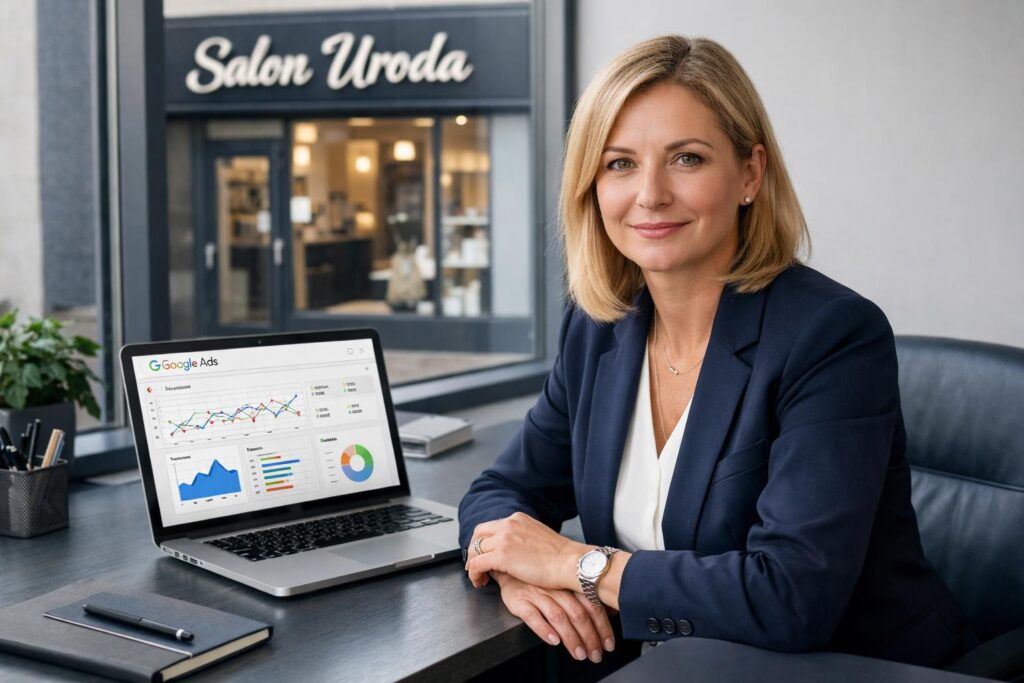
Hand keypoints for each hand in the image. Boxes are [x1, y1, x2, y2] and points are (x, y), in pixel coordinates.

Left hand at [466, 512, 586, 589]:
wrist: (570, 563)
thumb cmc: (561, 557)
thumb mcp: (539, 536)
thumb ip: (524, 538)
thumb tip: (515, 550)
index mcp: (518, 519)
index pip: (491, 527)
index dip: (484, 541)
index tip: (484, 553)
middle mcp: (509, 524)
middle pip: (478, 534)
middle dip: (473, 550)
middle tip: (474, 564)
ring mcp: (504, 539)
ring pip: (474, 549)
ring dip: (473, 564)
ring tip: (478, 576)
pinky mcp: (501, 556)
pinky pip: (476, 564)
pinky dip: (474, 574)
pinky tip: (480, 581)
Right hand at [492, 571, 615, 662]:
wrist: (509, 567)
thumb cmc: (539, 579)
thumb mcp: (563, 583)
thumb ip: (582, 597)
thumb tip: (610, 616)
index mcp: (569, 583)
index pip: (592, 605)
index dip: (602, 626)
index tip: (608, 644)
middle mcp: (556, 588)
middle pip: (578, 613)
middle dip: (589, 637)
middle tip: (595, 655)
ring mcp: (537, 593)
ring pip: (558, 616)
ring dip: (571, 638)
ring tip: (578, 653)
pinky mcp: (519, 600)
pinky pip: (532, 615)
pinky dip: (544, 629)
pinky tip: (553, 640)